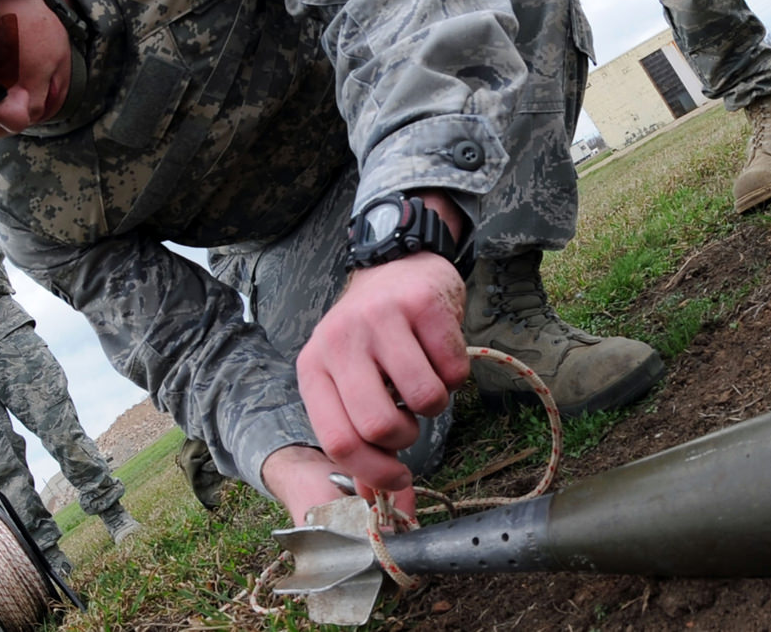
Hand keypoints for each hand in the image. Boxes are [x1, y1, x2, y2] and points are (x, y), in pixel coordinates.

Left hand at [296, 252, 468, 496]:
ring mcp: (381, 320)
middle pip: (379, 425)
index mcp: (314, 367)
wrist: (397, 267)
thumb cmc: (372, 337)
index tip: (399, 480)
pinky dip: (456, 376)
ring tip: (424, 382)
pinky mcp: (423, 305)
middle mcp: (340, 341)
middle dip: (406, 438)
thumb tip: (383, 504)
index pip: (338, 440)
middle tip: (410, 421)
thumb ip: (361, 438)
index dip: (373, 472)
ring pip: (424, 399)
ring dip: (435, 404)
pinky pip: (454, 370)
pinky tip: (440, 355)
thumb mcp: (349, 380)